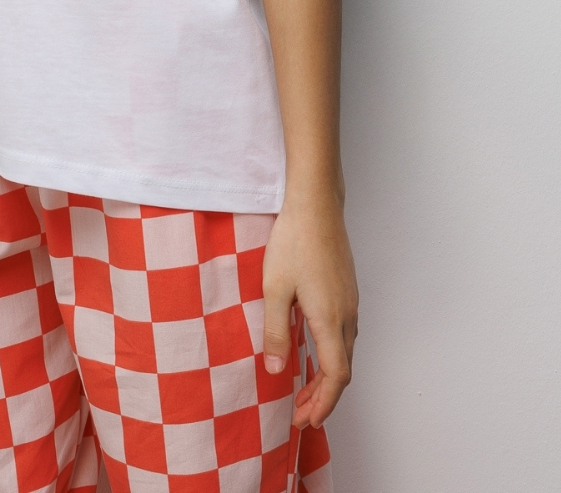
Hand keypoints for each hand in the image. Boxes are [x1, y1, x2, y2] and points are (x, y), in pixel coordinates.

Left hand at [262, 196, 357, 429]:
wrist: (316, 205)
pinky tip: (313, 351)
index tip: (307, 421)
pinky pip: (344, 334)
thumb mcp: (274, 289)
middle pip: (343, 369)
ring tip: (304, 390)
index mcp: (330, 319)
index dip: (323, 404)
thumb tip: (277, 371)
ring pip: (346, 351)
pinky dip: (331, 355)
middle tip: (299, 414)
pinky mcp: (347, 289)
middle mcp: (347, 314)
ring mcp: (350, 301)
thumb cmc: (293, 242)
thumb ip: (276, 332)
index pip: (336, 376)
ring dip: (327, 377)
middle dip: (323, 397)